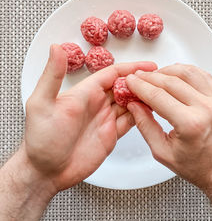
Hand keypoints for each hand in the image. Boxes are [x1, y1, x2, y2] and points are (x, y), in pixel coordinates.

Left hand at [22, 44, 156, 191]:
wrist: (46, 172)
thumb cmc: (40, 139)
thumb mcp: (42, 104)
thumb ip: (52, 76)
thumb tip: (56, 48)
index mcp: (84, 92)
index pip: (112, 74)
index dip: (131, 68)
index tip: (148, 65)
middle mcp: (97, 103)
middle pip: (124, 87)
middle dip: (141, 82)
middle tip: (160, 79)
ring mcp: (105, 119)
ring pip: (130, 103)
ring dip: (144, 98)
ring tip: (161, 94)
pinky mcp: (111, 134)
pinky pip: (131, 121)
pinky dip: (142, 115)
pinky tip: (151, 111)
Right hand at [125, 64, 211, 191]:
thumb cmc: (200, 169)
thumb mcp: (164, 153)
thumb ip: (146, 126)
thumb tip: (135, 106)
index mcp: (190, 123)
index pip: (157, 96)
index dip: (140, 86)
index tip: (131, 81)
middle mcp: (206, 108)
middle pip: (171, 81)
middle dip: (150, 77)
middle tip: (139, 77)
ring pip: (189, 73)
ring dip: (169, 70)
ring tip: (156, 75)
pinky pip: (204, 76)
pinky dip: (188, 71)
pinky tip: (178, 74)